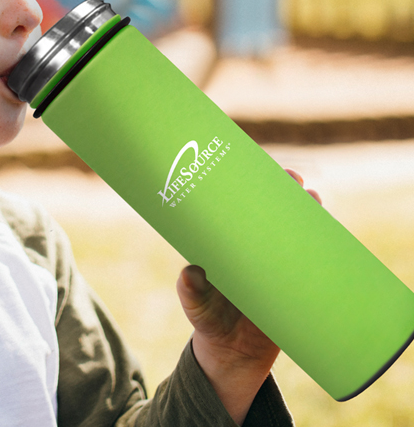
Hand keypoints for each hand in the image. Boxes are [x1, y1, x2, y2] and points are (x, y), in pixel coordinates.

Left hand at [175, 168, 320, 423]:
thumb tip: (190, 272)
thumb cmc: (208, 319)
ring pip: (292, 229)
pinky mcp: (292, 282)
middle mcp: (251, 246)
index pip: (237, 205)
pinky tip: (332, 235)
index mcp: (226, 242)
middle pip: (269, 210)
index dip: (247, 185)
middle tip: (294, 179)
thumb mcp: (196, 304)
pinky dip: (320, 245)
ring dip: (306, 212)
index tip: (257, 169)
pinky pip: (309, 258)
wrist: (232, 353)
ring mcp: (273, 261)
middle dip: (283, 190)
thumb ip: (191, 290)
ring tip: (314, 199)